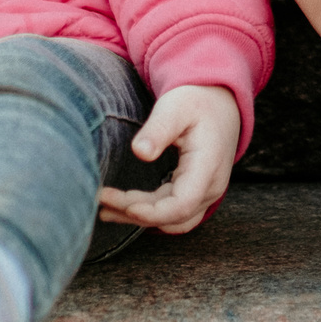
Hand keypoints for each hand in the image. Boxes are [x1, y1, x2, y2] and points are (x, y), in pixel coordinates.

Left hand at [96, 85, 241, 234]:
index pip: (182, 204)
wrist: (220, 102)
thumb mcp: (176, 107)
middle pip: (172, 216)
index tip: (124, 205)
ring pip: (172, 220)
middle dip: (135, 212)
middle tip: (101, 198)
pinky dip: (148, 213)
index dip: (153, 212)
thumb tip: (139, 152)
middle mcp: (210, 186)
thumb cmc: (196, 101)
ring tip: (105, 210)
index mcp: (207, 167)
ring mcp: (205, 193)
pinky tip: (124, 207)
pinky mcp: (195, 192)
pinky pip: (172, 213)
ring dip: (139, 218)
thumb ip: (159, 129)